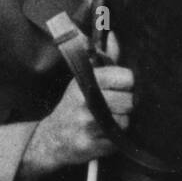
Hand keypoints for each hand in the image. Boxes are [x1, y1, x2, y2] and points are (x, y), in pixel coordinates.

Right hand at [17, 40, 132, 180]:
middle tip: (114, 106)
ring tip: (107, 121)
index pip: (126, 78)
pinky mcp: (90, 145)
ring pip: (125, 121)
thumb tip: (114, 34)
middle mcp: (86, 101)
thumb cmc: (73, 104)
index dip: (127, 83)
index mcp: (86, 80)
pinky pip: (117, 141)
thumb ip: (104, 57)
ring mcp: (87, 124)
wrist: (52, 138)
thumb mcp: (83, 77)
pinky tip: (102, 135)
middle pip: (129, 101)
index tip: (120, 87)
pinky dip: (114, 139)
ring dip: (121, 123)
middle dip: (126, 104)